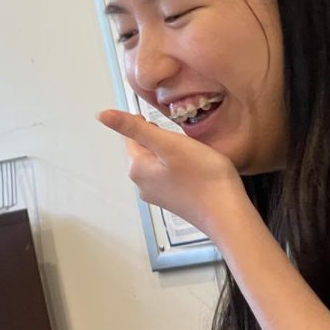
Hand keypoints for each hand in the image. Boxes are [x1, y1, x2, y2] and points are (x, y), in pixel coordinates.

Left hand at [98, 109, 245, 238]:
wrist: (227, 214)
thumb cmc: (202, 175)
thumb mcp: (168, 144)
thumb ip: (135, 128)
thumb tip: (102, 115)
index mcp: (136, 169)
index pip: (131, 137)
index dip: (149, 126)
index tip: (169, 128)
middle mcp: (141, 185)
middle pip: (145, 150)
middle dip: (162, 140)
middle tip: (183, 141)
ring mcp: (156, 195)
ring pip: (158, 163)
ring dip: (171, 153)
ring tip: (191, 154)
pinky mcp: (172, 201)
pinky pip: (169, 176)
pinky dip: (180, 167)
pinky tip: (195, 169)